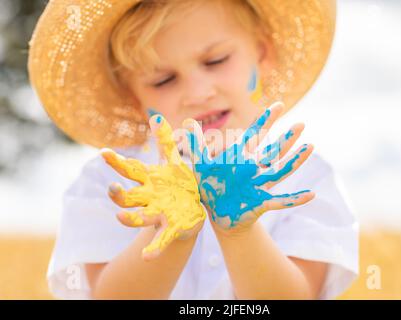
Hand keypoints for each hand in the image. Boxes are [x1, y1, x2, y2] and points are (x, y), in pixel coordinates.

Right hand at [101, 115, 205, 259]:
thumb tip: (156, 116)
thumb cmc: (179, 183)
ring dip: (130, 219)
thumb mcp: (174, 161)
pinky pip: (161, 240)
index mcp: (150, 180)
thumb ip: (165, 141)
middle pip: (127, 198)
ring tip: (121, 218)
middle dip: (118, 194)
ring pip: (140, 218)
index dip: (116, 162)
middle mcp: (149, 198)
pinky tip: (147, 257)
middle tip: (112, 188)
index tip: (104, 152)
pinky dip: (154, 249)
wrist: (193, 207)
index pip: (129, 170)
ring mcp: (159, 214)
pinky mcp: (171, 227)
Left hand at [183, 101, 314, 233]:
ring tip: (310, 147)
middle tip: (300, 125)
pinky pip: (281, 201)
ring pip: (280, 170)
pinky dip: (295, 199)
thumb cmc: (210, 186)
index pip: (256, 134)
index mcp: (241, 157)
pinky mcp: (260, 203)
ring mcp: (259, 185)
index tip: (279, 105)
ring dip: (295, 160)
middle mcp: (254, 168)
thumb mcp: (201, 163)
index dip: (266, 120)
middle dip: (285, 139)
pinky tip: (311, 195)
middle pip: (272, 151)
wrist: (216, 212)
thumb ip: (196, 143)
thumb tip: (186, 121)